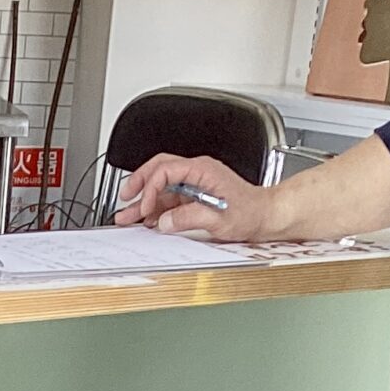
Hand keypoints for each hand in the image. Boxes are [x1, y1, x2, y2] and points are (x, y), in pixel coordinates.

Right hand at [112, 154, 272, 242]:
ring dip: (144, 200)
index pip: (166, 170)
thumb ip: (189, 217)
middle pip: (159, 169)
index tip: (145, 207)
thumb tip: (164, 221)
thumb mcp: (218, 218)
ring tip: (127, 215)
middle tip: (125, 197)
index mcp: (202, 170)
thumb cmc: (249, 213)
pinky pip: (169, 198)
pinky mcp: (194, 196)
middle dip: (139, 183)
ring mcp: (194, 184)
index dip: (150, 188)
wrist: (264, 216)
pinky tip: (146, 220)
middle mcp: (196, 173)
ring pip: (161, 186)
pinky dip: (155, 209)